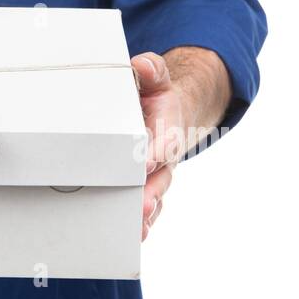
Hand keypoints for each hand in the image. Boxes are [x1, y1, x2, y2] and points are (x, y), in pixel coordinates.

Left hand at [130, 51, 185, 241]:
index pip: (164, 141)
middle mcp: (164, 156)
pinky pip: (146, 206)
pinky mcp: (145, 186)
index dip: (155, 151)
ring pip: (154, 198)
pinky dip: (140, 220)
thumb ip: (151, 70)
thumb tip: (142, 65)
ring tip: (136, 228)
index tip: (145, 161)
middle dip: (151, 193)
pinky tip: (131, 233)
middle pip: (161, 178)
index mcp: (166, 128)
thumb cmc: (152, 95)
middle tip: (141, 206)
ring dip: (146, 213)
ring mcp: (156, 175)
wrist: (162, 112)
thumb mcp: (154, 77)